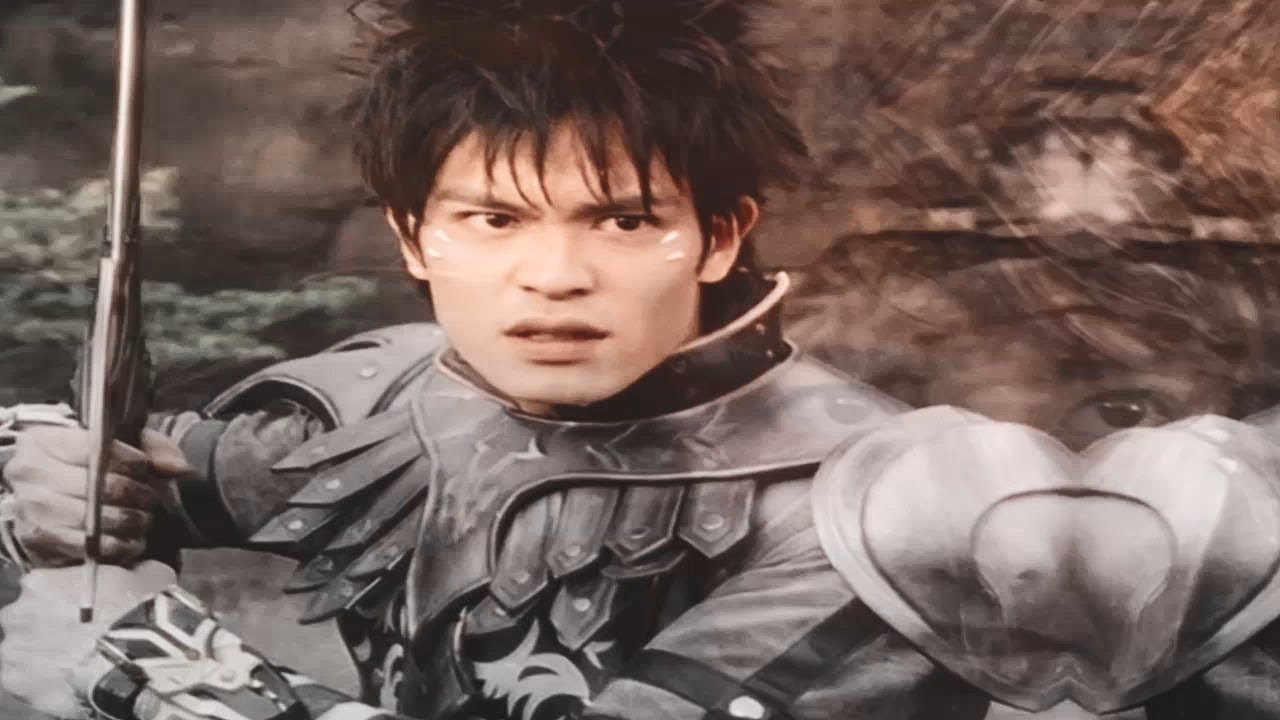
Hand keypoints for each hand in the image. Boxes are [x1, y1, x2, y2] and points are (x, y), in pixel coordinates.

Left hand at [0, 561, 176, 718]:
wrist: (138, 657)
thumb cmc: (140, 609)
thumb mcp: (149, 575)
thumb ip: (132, 571)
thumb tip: (138, 571)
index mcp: (40, 582)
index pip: (40, 586)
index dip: (61, 597)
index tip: (81, 607)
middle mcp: (16, 613)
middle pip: (24, 619)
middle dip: (45, 626)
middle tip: (78, 636)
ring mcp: (13, 652)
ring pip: (22, 652)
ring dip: (42, 655)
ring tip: (75, 663)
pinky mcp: (18, 686)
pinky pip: (26, 682)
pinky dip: (44, 682)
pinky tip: (70, 681)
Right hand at [2, 426, 193, 566]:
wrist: (43, 494)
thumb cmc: (87, 464)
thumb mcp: (120, 442)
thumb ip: (154, 448)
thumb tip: (178, 468)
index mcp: (45, 440)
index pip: (98, 450)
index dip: (131, 462)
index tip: (145, 469)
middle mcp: (32, 473)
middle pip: (100, 486)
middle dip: (136, 494)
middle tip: (151, 498)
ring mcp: (32, 508)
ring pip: (96, 518)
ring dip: (130, 521)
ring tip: (142, 518)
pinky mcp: (40, 540)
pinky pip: (90, 546)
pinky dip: (119, 545)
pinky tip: (130, 539)